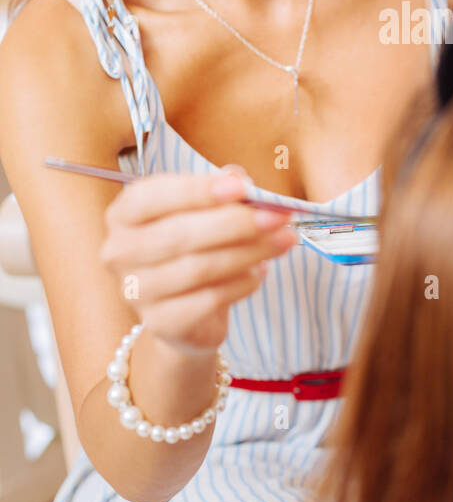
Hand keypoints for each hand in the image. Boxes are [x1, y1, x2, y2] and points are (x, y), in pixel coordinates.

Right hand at [99, 168, 297, 354]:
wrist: (186, 314)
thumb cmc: (193, 249)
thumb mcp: (204, 212)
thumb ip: (219, 191)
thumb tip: (238, 178)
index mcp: (124, 214)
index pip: (153, 197)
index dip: (198, 190)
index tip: (242, 187)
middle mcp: (120, 252)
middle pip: (180, 234)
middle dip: (236, 223)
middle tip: (278, 216)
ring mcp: (135, 292)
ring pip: (200, 268)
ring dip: (250, 251)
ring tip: (284, 240)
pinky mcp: (160, 323)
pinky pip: (210, 299)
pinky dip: (243, 283)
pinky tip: (261, 271)